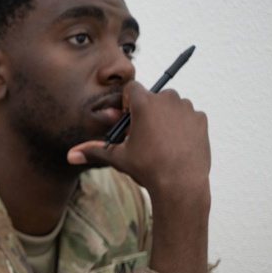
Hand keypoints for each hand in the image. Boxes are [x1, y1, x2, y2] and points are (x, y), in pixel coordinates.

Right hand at [67, 81, 210, 272]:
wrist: (181, 184)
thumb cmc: (148, 168)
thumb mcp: (118, 158)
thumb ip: (94, 151)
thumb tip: (70, 156)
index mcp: (144, 103)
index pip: (132, 88)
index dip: (128, 104)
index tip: (129, 122)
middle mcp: (167, 99)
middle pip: (152, 97)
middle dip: (146, 112)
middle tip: (143, 137)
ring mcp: (186, 108)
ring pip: (171, 107)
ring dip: (164, 118)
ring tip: (160, 144)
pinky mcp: (201, 119)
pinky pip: (187, 117)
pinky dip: (181, 127)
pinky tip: (175, 146)